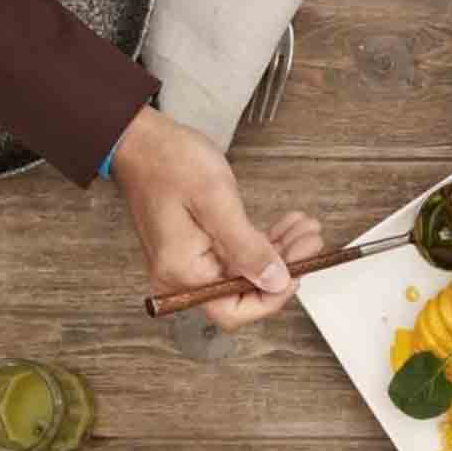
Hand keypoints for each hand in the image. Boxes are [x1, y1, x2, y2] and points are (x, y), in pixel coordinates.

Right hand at [110, 107, 322, 329]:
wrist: (141, 140)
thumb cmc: (168, 161)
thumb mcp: (216, 201)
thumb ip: (248, 248)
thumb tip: (275, 281)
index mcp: (182, 272)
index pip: (232, 310)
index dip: (271, 297)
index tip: (297, 272)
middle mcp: (182, 277)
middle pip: (243, 292)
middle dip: (283, 268)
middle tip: (310, 241)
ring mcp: (189, 265)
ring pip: (246, 274)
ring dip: (280, 253)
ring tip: (304, 229)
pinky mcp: (198, 251)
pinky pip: (237, 258)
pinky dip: (264, 244)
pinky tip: (286, 228)